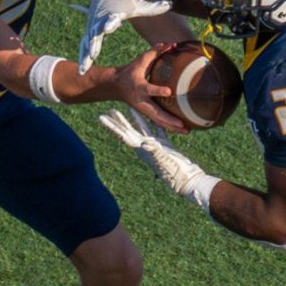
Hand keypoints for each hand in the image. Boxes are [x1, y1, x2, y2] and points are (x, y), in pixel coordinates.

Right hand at [75, 0, 170, 73]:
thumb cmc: (129, 0)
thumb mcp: (141, 4)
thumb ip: (153, 7)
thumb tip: (169, 4)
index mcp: (113, 13)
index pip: (110, 18)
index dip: (108, 23)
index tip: (107, 28)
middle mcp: (101, 20)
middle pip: (95, 32)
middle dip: (93, 43)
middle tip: (93, 53)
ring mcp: (94, 26)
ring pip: (88, 41)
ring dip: (86, 54)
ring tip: (85, 68)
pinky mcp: (91, 31)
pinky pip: (86, 45)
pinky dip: (84, 57)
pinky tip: (83, 70)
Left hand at [99, 109, 218, 209]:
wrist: (184, 179)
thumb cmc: (172, 171)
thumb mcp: (162, 159)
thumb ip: (153, 150)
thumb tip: (144, 143)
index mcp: (140, 148)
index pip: (122, 134)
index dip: (112, 126)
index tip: (101, 117)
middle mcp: (144, 146)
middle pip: (128, 130)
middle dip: (119, 120)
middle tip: (109, 110)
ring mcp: (154, 144)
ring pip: (143, 126)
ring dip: (135, 117)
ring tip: (128, 106)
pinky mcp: (165, 144)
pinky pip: (158, 128)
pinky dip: (155, 120)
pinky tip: (153, 113)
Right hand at [114, 44, 187, 134]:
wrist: (116, 85)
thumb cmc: (130, 71)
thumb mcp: (141, 60)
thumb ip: (156, 52)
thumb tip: (172, 44)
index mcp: (139, 87)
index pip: (149, 90)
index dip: (158, 91)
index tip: (169, 92)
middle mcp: (142, 101)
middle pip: (156, 113)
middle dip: (169, 120)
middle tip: (183, 124)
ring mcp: (143, 109)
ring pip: (159, 121)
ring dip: (172, 127)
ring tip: (187, 131)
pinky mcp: (146, 113)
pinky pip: (159, 122)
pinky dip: (169, 127)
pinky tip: (181, 130)